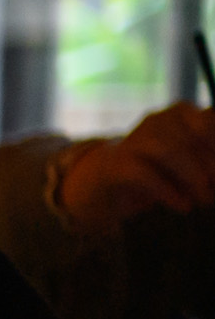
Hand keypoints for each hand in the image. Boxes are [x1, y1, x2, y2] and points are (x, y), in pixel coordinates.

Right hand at [53, 106, 214, 232]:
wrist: (114, 179)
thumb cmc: (165, 169)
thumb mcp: (194, 160)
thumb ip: (209, 163)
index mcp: (182, 113)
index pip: (207, 121)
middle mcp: (157, 120)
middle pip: (189, 138)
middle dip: (209, 167)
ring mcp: (134, 140)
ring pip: (167, 151)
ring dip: (191, 176)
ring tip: (204, 198)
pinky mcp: (116, 165)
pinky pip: (144, 174)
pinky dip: (168, 191)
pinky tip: (183, 206)